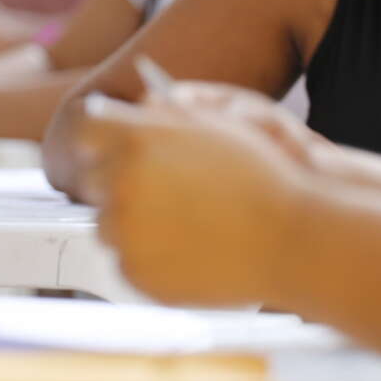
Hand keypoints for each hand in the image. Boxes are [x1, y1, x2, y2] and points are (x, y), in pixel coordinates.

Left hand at [75, 83, 310, 306]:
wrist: (295, 241)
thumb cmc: (263, 178)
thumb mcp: (213, 127)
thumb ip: (162, 116)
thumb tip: (132, 107)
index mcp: (136, 140)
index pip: (86, 132)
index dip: (102, 142)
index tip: (114, 152)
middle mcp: (122, 182)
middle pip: (91, 181)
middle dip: (117, 185)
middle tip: (160, 196)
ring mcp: (125, 232)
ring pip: (105, 226)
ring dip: (130, 225)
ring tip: (182, 226)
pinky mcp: (135, 273)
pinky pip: (124, 263)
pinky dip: (147, 260)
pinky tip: (188, 252)